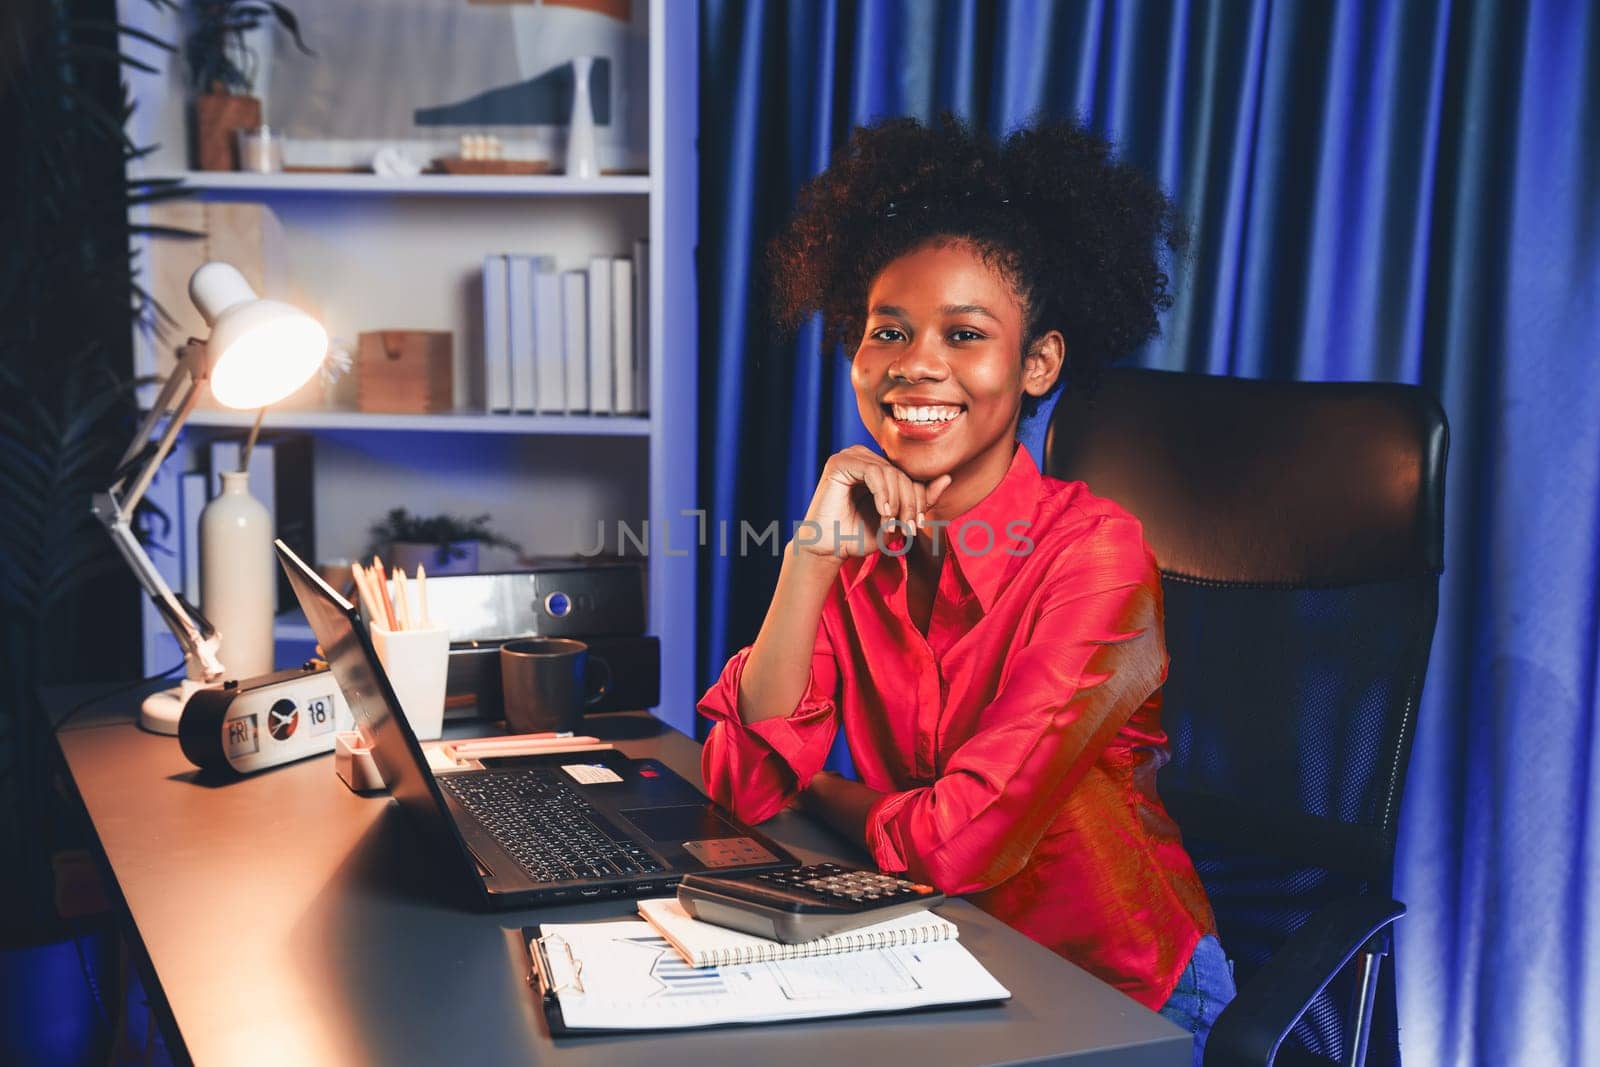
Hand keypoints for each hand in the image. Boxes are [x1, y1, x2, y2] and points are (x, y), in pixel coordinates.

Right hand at [795, 446, 952, 558]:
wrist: (829, 548)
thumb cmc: (860, 535)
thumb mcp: (898, 518)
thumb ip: (921, 499)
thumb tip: (948, 477)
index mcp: (878, 466)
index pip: (909, 475)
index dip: (919, 499)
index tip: (918, 525)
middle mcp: (864, 457)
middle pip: (901, 473)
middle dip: (909, 503)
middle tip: (907, 528)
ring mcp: (851, 456)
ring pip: (890, 472)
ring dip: (896, 502)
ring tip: (891, 525)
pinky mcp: (840, 462)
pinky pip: (874, 471)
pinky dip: (882, 493)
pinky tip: (883, 512)